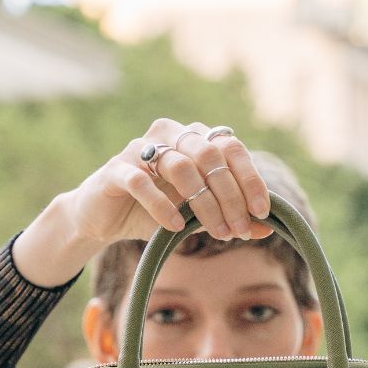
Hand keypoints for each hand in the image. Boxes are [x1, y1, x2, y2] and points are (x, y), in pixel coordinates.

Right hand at [61, 117, 275, 247]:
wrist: (102, 218)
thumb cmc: (153, 212)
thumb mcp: (194, 216)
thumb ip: (227, 216)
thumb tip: (264, 229)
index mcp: (192, 138)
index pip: (230, 147)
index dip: (250, 178)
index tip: (261, 212)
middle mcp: (169, 135)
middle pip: (209, 155)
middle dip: (229, 196)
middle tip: (236, 231)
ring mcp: (139, 149)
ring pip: (180, 166)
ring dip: (202, 204)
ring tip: (213, 232)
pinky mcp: (115, 169)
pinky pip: (141, 181)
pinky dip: (162, 205)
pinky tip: (175, 227)